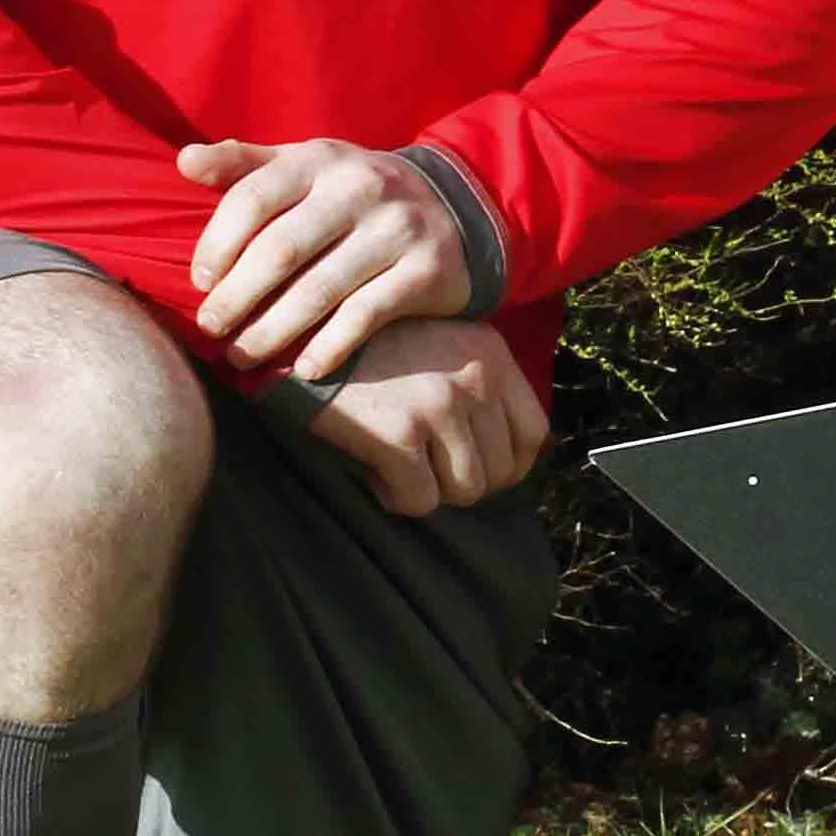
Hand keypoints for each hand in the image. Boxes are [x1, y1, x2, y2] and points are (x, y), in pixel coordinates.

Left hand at [179, 138, 473, 379]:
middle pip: (281, 250)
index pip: (252, 199)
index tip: (199, 282)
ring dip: (273, 332)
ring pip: (320, 291)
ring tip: (243, 356)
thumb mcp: (305, 166)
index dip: (217, 244)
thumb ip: (244, 164)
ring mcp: (397, 229)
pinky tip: (305, 370)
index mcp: (320, 159)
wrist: (452, 208)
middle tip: (211, 329)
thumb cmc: (352, 193)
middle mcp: (361, 188)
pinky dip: (330, 347)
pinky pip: (366, 316)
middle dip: (236, 297)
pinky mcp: (426, 270)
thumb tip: (184, 161)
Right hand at [303, 317, 547, 516]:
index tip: (479, 470)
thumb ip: (475, 387)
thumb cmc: (368, 348)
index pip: (534, 433)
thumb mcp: (440, 346)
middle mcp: (474, 378)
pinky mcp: (399, 433)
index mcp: (490, 354)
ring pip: (464, 490)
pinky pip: (420, 499)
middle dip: (461, 481)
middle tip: (424, 467)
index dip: (510, 466)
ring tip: (399, 464)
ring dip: (430, 489)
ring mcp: (439, 405)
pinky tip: (375, 470)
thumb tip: (501, 460)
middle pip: (499, 471)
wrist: (300, 335)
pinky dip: (396, 496)